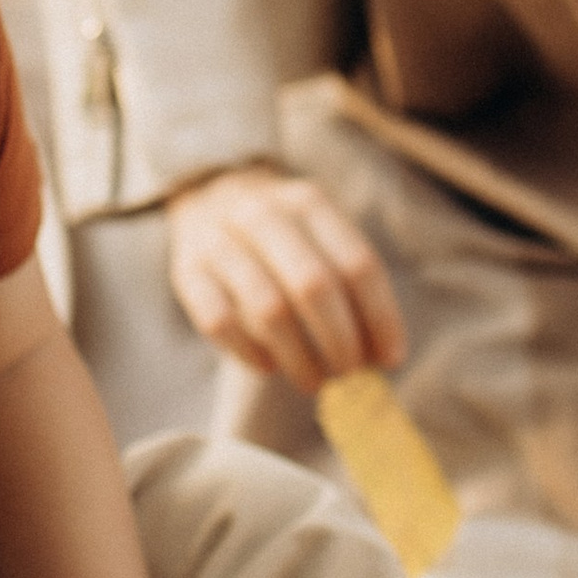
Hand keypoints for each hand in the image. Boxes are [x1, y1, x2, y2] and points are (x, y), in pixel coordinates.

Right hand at [166, 161, 405, 388]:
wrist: (207, 196)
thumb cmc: (282, 235)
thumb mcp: (319, 236)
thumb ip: (350, 286)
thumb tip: (382, 357)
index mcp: (309, 202)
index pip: (357, 264)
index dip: (380, 317)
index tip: (390, 359)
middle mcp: (262, 215)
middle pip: (314, 286)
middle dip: (339, 341)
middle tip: (350, 374)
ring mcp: (219, 241)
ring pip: (268, 310)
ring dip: (299, 357)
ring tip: (314, 381)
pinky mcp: (186, 271)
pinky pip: (221, 323)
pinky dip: (250, 353)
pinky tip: (269, 367)